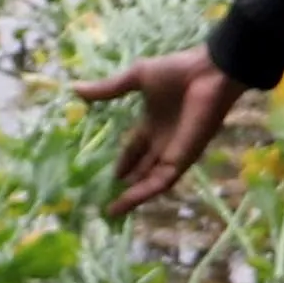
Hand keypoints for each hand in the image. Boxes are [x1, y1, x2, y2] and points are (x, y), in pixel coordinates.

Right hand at [73, 47, 247, 218]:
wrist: (208, 73)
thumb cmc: (176, 72)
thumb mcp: (136, 79)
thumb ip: (108, 89)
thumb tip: (75, 88)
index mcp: (155, 124)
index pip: (136, 149)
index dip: (124, 163)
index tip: (110, 176)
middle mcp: (164, 142)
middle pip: (144, 170)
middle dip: (128, 184)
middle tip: (107, 198)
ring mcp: (174, 153)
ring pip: (151, 181)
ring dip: (133, 196)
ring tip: (113, 210)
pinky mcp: (182, 160)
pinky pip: (161, 182)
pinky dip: (144, 193)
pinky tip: (126, 203)